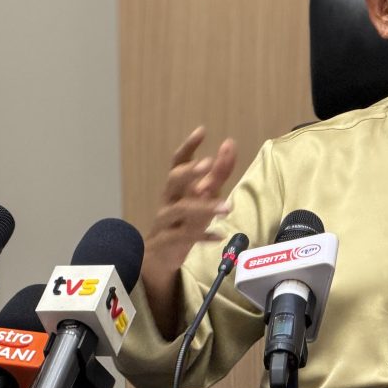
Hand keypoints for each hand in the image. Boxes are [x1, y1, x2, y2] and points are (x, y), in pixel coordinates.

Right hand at [140, 127, 236, 337]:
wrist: (158, 256)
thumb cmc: (183, 220)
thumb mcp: (203, 196)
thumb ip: (218, 172)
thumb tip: (230, 144)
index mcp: (176, 186)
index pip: (178, 161)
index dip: (188, 146)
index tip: (201, 131)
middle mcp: (169, 200)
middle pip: (173, 180)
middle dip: (189, 171)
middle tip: (207, 164)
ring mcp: (166, 221)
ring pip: (180, 210)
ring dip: (204, 206)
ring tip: (227, 207)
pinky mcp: (168, 242)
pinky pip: (183, 237)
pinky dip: (202, 236)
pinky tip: (219, 235)